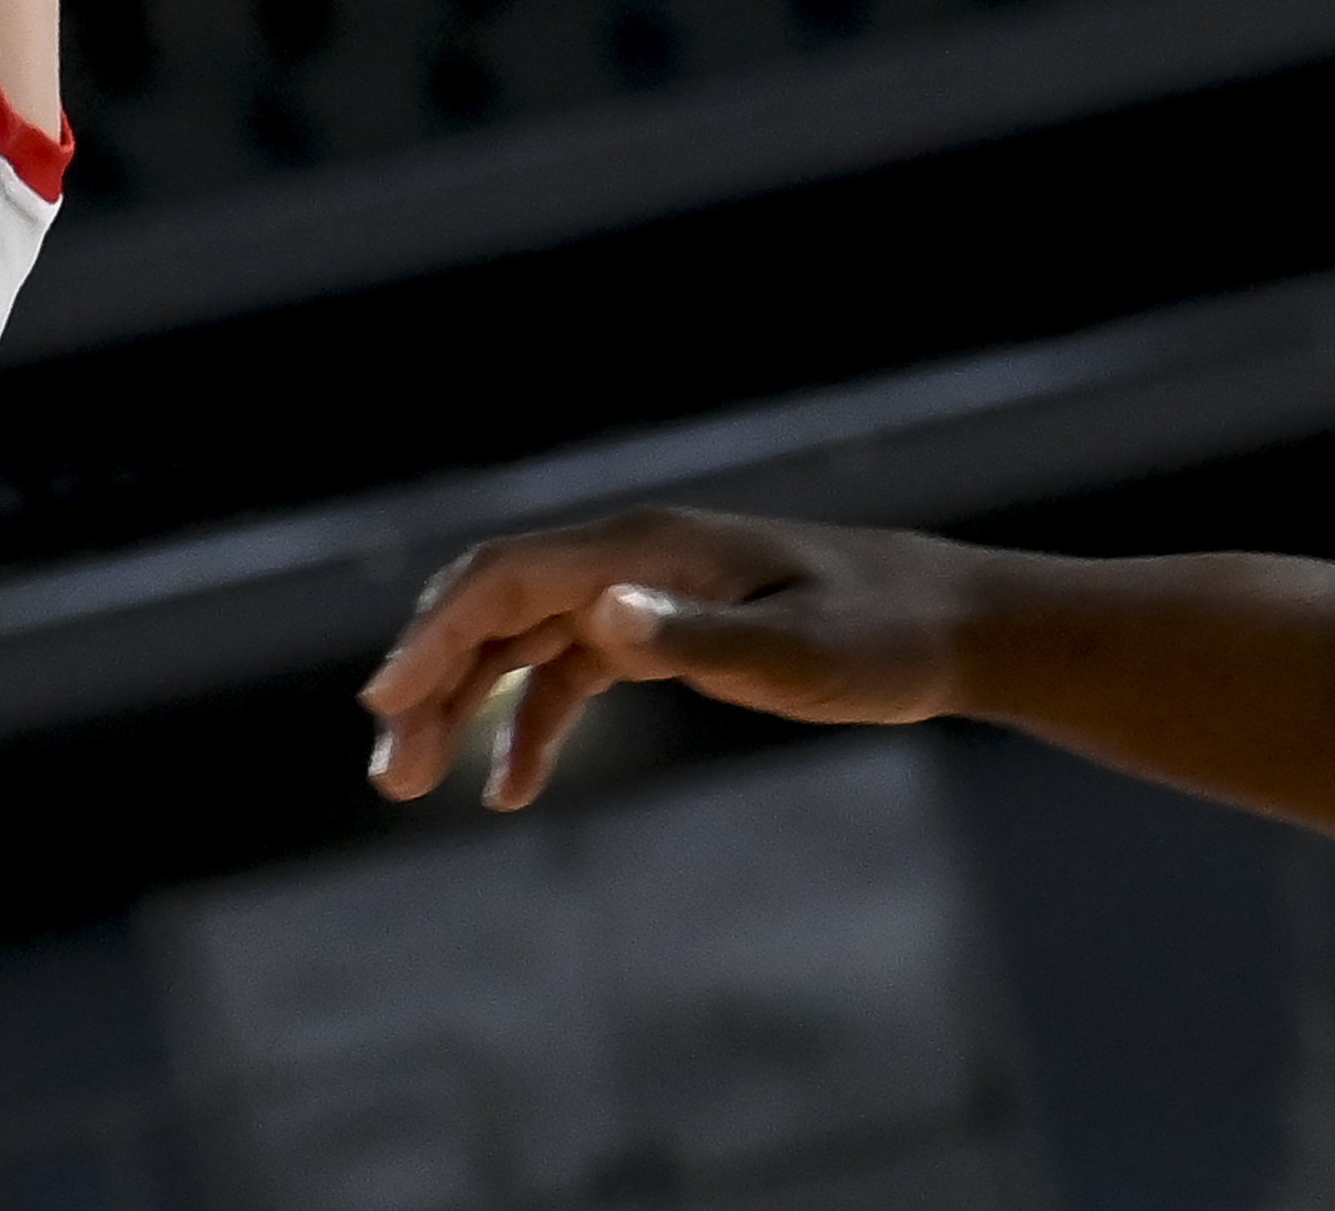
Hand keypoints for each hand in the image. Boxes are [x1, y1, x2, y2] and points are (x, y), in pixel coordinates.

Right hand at [363, 506, 984, 808]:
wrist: (949, 625)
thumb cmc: (883, 635)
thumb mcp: (800, 653)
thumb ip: (698, 639)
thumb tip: (601, 618)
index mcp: (643, 547)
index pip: (505, 579)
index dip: (435, 635)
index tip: (385, 703)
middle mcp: (624, 560)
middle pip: (492, 610)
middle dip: (430, 682)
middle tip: (391, 772)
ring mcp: (637, 593)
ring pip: (517, 643)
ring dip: (463, 706)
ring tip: (413, 781)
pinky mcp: (658, 630)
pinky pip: (565, 673)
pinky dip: (530, 724)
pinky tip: (510, 788)